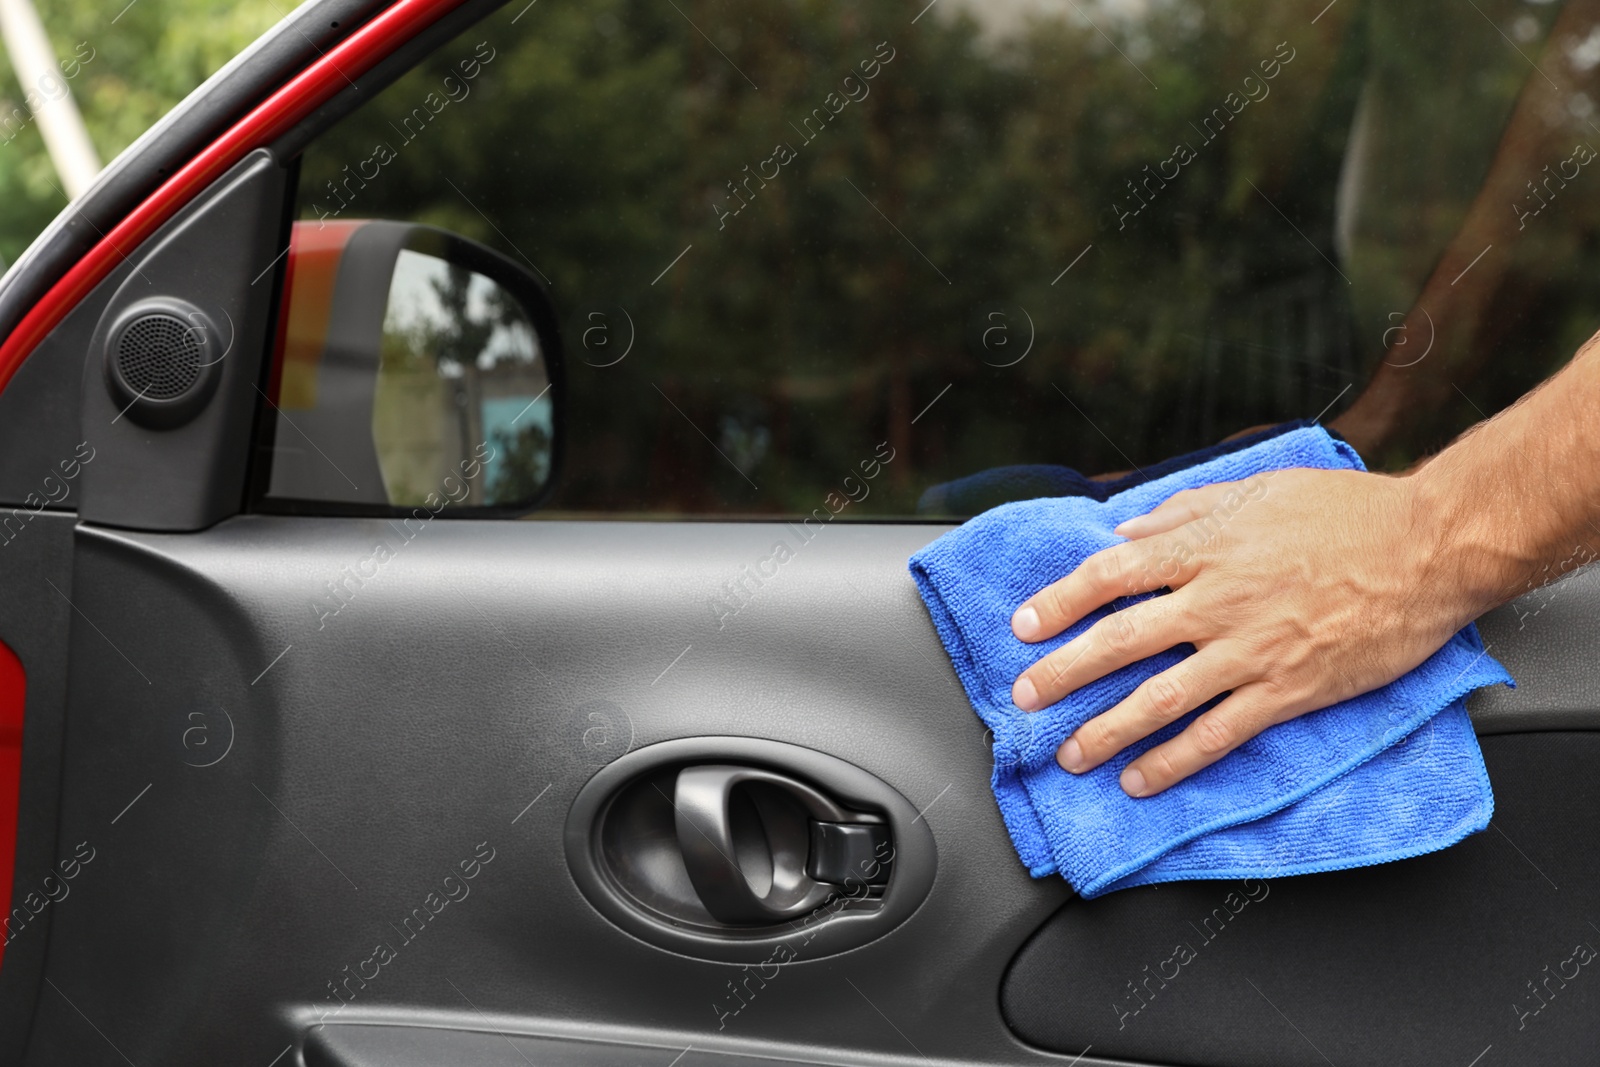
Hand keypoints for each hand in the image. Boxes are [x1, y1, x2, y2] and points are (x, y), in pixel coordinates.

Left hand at [1007, 468, 1478, 796]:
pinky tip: (1141, 781)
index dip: (1058, 601)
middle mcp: (1217, 600)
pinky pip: (1218, 734)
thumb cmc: (1350, 512)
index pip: (1109, 575)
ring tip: (1071, 754)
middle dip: (1063, 672)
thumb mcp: (1258, 489)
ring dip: (1106, 729)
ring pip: (1159, 697)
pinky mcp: (1288, 690)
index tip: (1023, 624)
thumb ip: (1185, 511)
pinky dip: (1174, 762)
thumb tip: (1124, 531)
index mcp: (1205, 547)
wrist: (1430, 546)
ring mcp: (1250, 650)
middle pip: (1119, 640)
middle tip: (1024, 696)